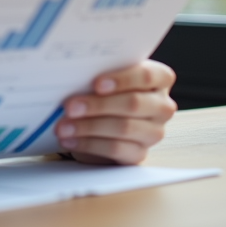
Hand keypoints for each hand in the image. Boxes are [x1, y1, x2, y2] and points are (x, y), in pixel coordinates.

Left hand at [55, 59, 177, 164]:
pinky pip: (116, 149)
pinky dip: (89, 144)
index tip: (97, 83)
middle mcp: (162, 106)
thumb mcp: (107, 77)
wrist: (104, 118)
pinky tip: (71, 140)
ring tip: (64, 126)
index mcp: (160, 80)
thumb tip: (73, 77)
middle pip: (133, 104)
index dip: (123, 79)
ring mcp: (154, 132)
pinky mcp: (140, 153)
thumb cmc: (107, 89)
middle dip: (98, 105)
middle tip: (70, 107)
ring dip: (88, 127)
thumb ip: (100, 72)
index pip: (148, 76)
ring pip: (123, 128)